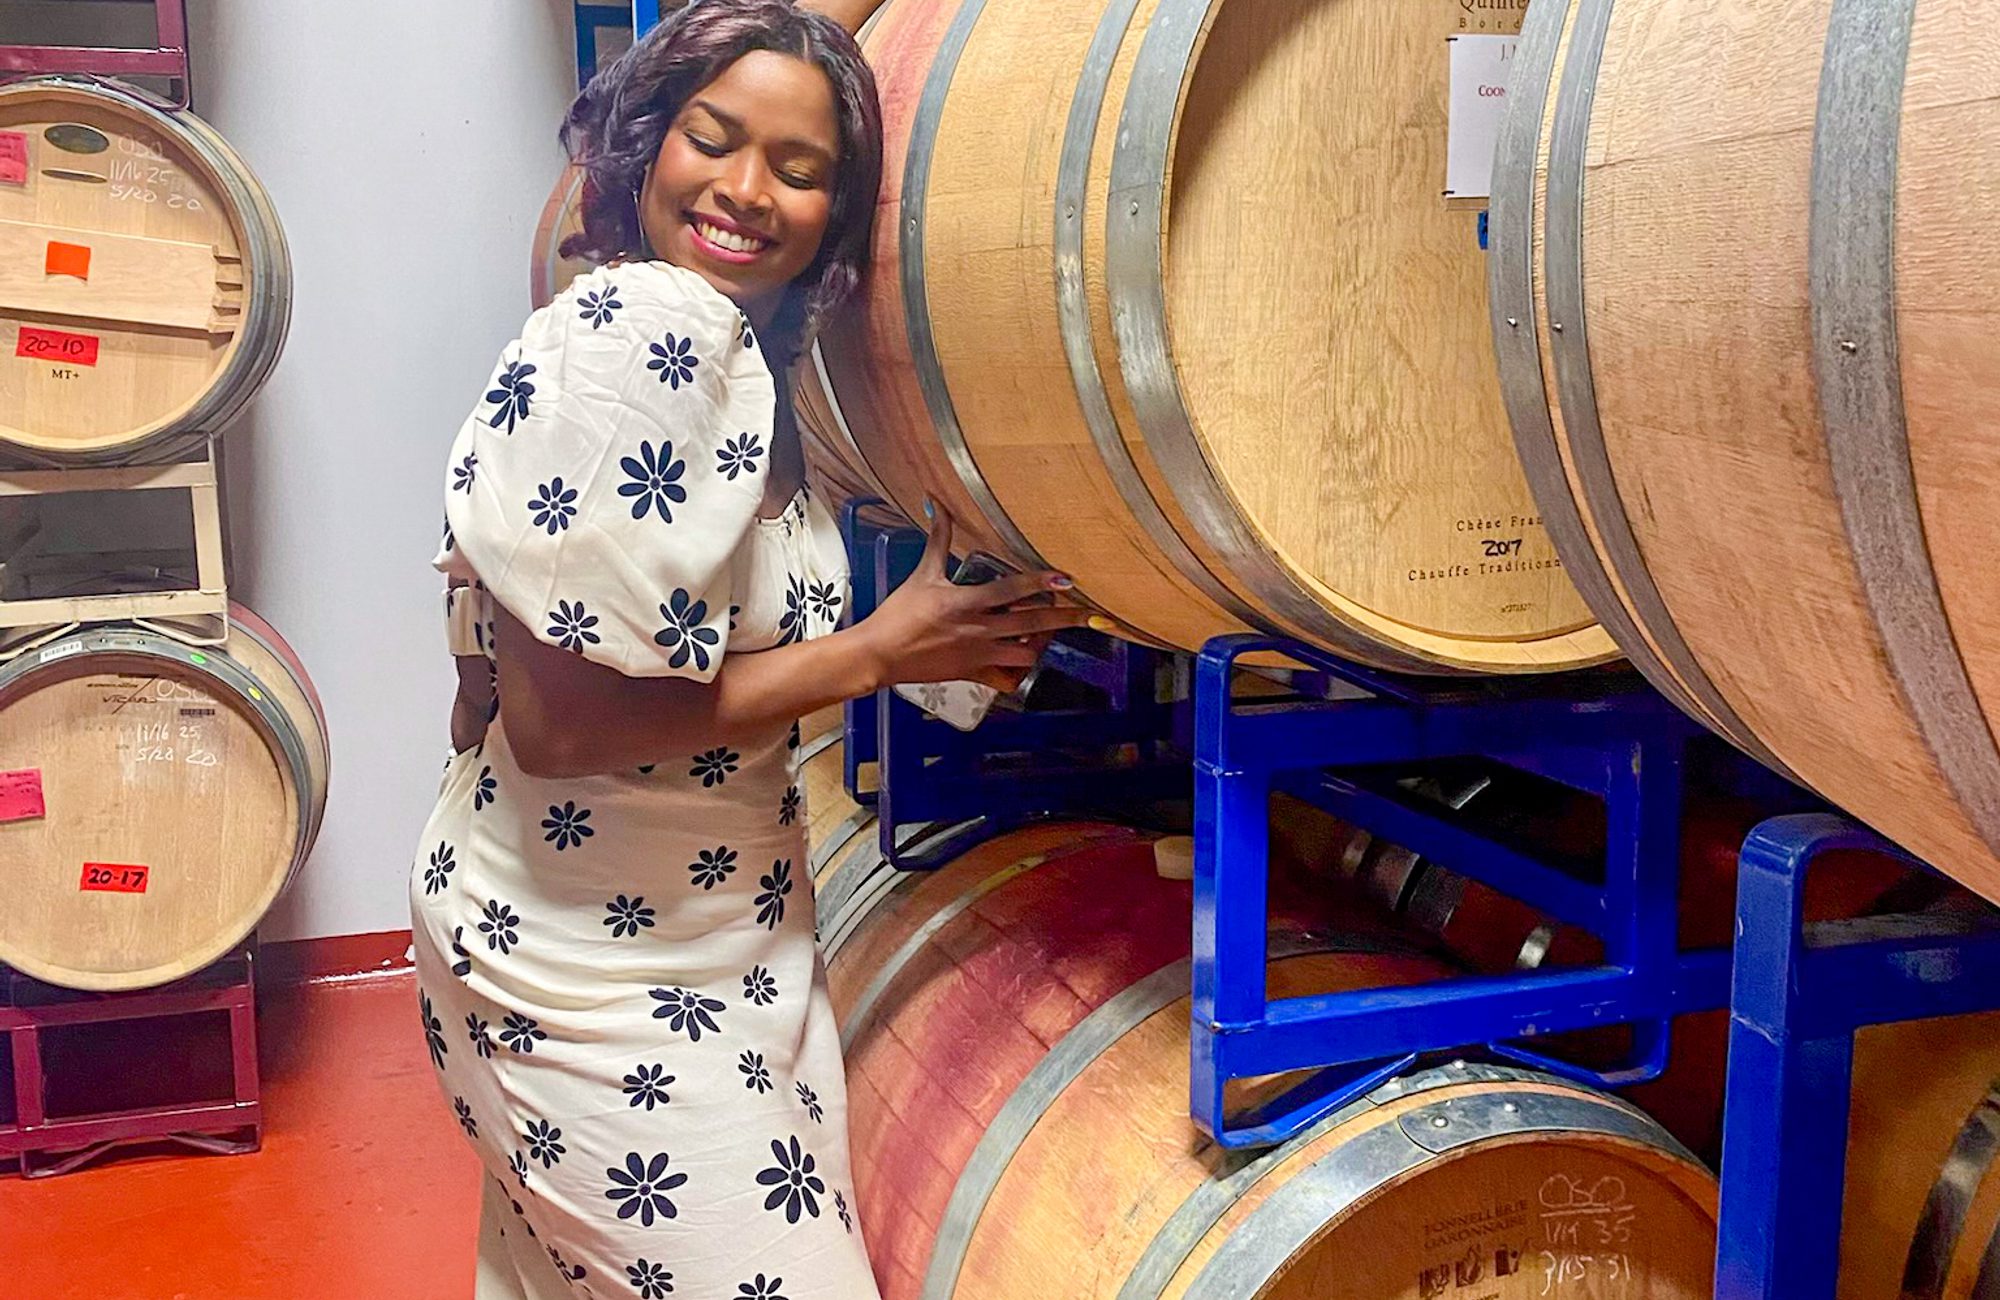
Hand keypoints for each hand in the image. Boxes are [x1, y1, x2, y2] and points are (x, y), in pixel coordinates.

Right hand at [851, 506, 1086, 692]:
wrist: (879, 655)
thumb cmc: (899, 615)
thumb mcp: (922, 574)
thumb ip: (938, 540)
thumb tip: (939, 505)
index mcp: (965, 602)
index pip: (1011, 589)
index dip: (1041, 584)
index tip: (1065, 579)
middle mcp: (977, 630)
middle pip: (1031, 624)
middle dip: (1064, 618)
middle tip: (1089, 613)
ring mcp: (978, 654)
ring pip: (1025, 653)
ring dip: (1042, 642)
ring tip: (1049, 630)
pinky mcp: (973, 674)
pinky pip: (1007, 677)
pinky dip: (1020, 670)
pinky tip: (1023, 657)